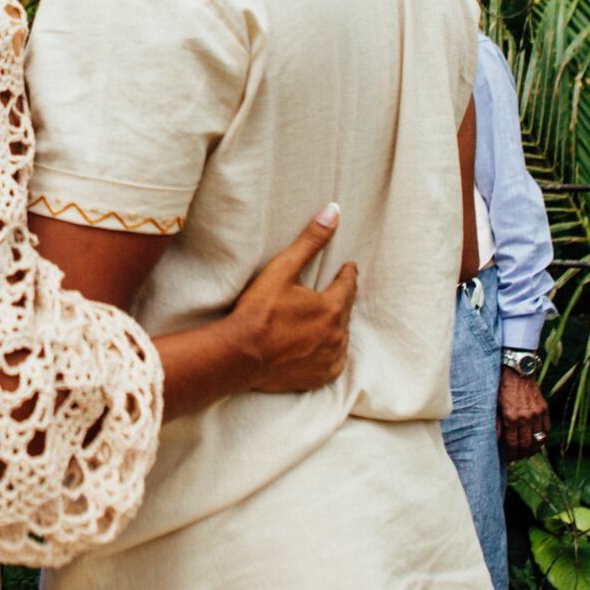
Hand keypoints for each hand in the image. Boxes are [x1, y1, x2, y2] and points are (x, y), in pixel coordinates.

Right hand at [225, 202, 359, 393]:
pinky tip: (323, 345)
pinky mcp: (321, 376)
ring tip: (327, 318)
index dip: (347, 274)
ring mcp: (330, 358)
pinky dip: (331, 350)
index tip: (348, 267)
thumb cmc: (259, 310)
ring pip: (342, 336)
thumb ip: (311, 241)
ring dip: (336, 325)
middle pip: (345, 310)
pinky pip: (336, 360)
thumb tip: (333, 212)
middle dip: (341, 298)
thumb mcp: (283, 269)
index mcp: (332, 307)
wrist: (241, 354)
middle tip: (338, 290)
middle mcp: (337, 334)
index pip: (348, 285)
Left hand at [499, 366, 550, 461]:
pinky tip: (537, 443)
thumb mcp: (493, 405)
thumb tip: (495, 440)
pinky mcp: (544, 409)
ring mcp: (537, 413)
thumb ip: (495, 424)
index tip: (508, 459)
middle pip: (526, 445)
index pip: (513, 444)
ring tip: (526, 454)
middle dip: (521, 455)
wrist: (517, 370)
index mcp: (511, 417)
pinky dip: (542, 439)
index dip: (511, 455)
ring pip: (538, 440)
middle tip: (516, 458)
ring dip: (532, 450)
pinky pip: (546, 430)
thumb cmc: (501, 387)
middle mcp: (526, 417)